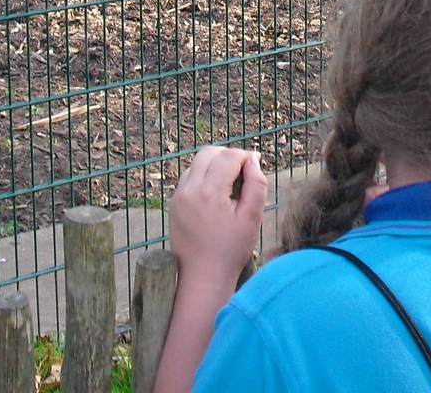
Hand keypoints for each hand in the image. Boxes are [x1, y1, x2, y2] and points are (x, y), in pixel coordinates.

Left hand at [168, 146, 266, 287]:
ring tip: (230, 185)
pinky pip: (189, 177)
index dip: (246, 157)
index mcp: (210, 192)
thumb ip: (257, 184)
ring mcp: (178, 196)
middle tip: (243, 173)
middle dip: (229, 156)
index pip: (229, 156)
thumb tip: (253, 160)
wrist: (202, 277)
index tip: (255, 167)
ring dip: (215, 165)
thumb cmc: (230, 250)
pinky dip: (203, 176)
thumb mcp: (252, 218)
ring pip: (197, 163)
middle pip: (210, 152)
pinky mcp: (174, 204)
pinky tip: (216, 195)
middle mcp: (189, 190)